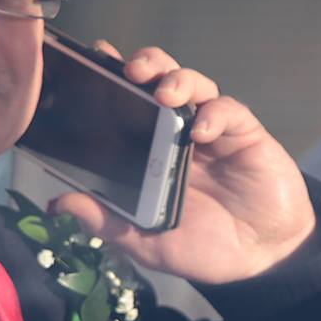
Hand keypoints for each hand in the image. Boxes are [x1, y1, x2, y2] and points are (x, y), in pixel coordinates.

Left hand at [48, 45, 315, 284]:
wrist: (261, 259)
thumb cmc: (202, 247)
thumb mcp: (146, 242)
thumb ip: (107, 222)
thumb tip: (58, 203)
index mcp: (149, 150)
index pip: (126, 103)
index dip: (109, 78)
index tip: (90, 61)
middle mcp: (177, 131)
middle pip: (159, 79)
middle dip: (144, 65)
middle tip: (131, 70)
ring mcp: (213, 129)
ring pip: (193, 84)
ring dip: (177, 79)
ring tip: (165, 93)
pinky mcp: (245, 133)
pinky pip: (229, 110)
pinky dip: (215, 114)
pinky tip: (202, 130)